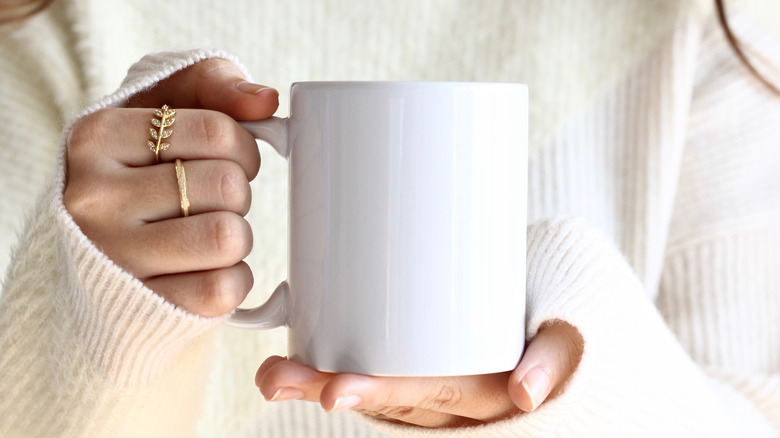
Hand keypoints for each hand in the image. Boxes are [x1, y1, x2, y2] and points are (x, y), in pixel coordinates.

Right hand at [63, 58, 278, 316]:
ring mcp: (112, 257)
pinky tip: (206, 269)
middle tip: (212, 201)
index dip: (243, 147)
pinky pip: (222, 289)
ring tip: (208, 232)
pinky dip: (232, 278)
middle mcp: (93, 197)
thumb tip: (265, 101)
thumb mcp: (165, 107)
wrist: (101, 253)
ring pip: (227, 237)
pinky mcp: (139, 308)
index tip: (228, 159)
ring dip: (236, 235)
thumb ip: (214, 83)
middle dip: (237, 194)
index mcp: (97, 136)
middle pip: (227, 186)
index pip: (218, 132)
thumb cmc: (146, 169)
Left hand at [256, 320, 582, 427]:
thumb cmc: (554, 325)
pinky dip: (334, 369)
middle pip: (382, 396)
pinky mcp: (420, 368)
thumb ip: (553, 359)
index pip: (424, 395)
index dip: (378, 394)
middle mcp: (449, 396)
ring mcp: (431, 385)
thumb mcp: (565, 337)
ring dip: (317, 382)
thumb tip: (525, 395)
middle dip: (326, 388)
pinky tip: (295, 357)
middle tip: (276, 377)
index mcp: (482, 388)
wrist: (557, 326)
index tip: (331, 392)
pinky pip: (378, 377)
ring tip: (271, 372)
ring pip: (372, 390)